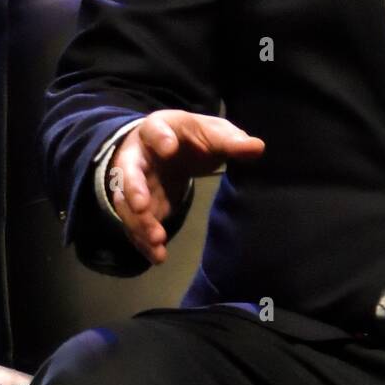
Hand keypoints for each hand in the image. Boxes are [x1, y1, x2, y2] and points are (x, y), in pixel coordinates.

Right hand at [106, 110, 264, 264]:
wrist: (170, 148)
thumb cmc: (192, 137)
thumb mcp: (213, 133)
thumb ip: (232, 141)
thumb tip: (258, 147)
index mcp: (158, 128)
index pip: (155, 129)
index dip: (160, 138)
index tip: (170, 148)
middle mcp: (138, 155)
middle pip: (128, 171)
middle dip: (134, 188)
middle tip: (141, 206)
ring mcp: (133, 182)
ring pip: (127, 203)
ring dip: (139, 222)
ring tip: (157, 240)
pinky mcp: (137, 206)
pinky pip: (135, 224)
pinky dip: (143, 241)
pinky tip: (158, 256)